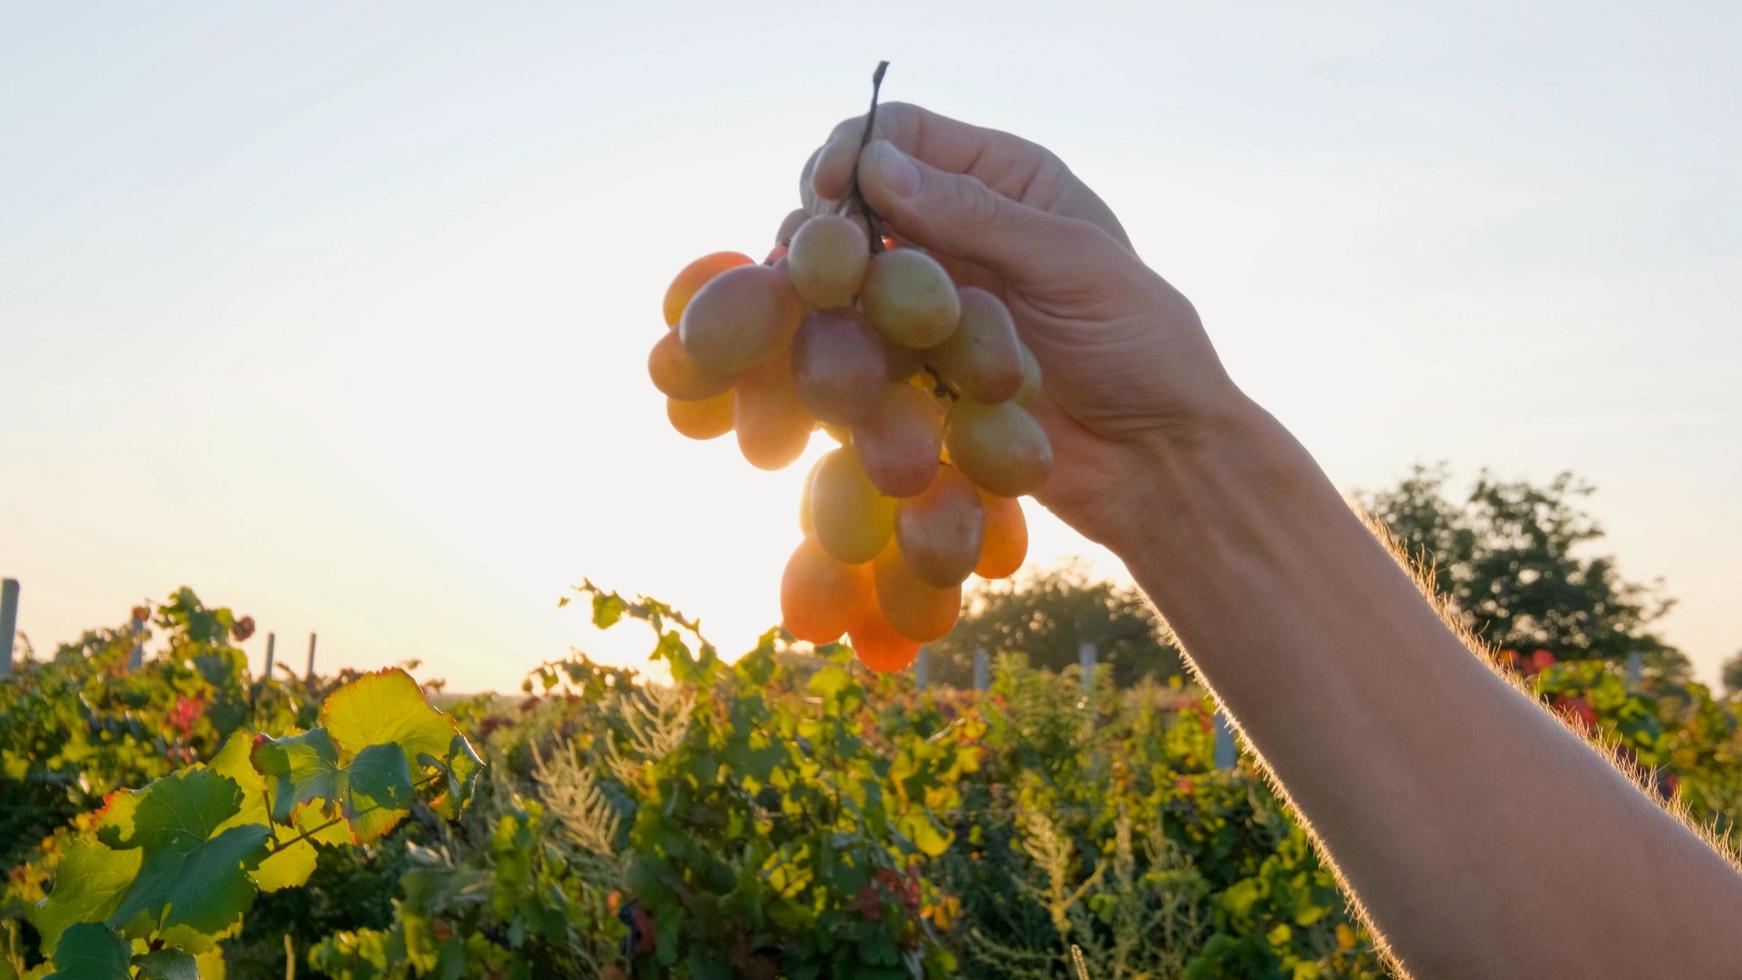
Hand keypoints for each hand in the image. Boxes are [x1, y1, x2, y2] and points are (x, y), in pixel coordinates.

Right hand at [803, 103, 1244, 548]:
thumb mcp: (1071, 265)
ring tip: (812, 316)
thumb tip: (877, 165)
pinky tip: (823, 365)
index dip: (855, 151)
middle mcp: (957, 233)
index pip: (905, 135)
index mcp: (1004, 180)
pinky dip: (829, 350)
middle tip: (812, 263)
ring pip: (844, 278)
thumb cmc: (1142, 347)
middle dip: (825, 226)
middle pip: (857, 203)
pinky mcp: (914, 369)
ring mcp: (931, 305)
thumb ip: (977, 215)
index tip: (827, 191)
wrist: (1154, 460)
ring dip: (818, 292)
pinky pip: (853, 348)